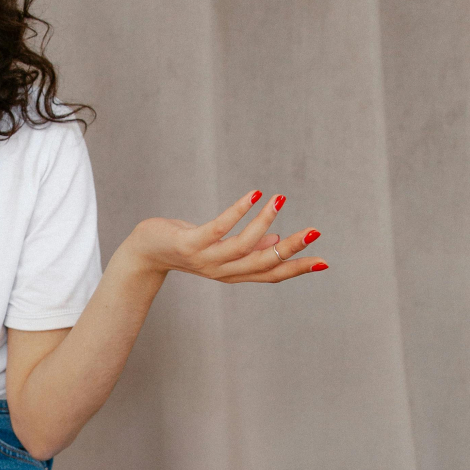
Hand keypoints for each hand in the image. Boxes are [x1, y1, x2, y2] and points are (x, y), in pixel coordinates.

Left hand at [119, 190, 327, 283]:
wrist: (144, 252)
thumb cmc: (185, 245)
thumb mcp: (219, 248)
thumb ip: (248, 249)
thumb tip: (276, 243)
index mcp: (233, 273)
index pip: (271, 274)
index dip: (297, 269)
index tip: (325, 262)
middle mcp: (222, 271)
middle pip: (263, 263)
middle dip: (291, 248)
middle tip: (315, 231)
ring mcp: (205, 259)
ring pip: (243, 246)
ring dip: (264, 222)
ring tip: (280, 200)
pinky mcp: (189, 244)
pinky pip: (218, 228)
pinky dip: (238, 211)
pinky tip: (254, 194)